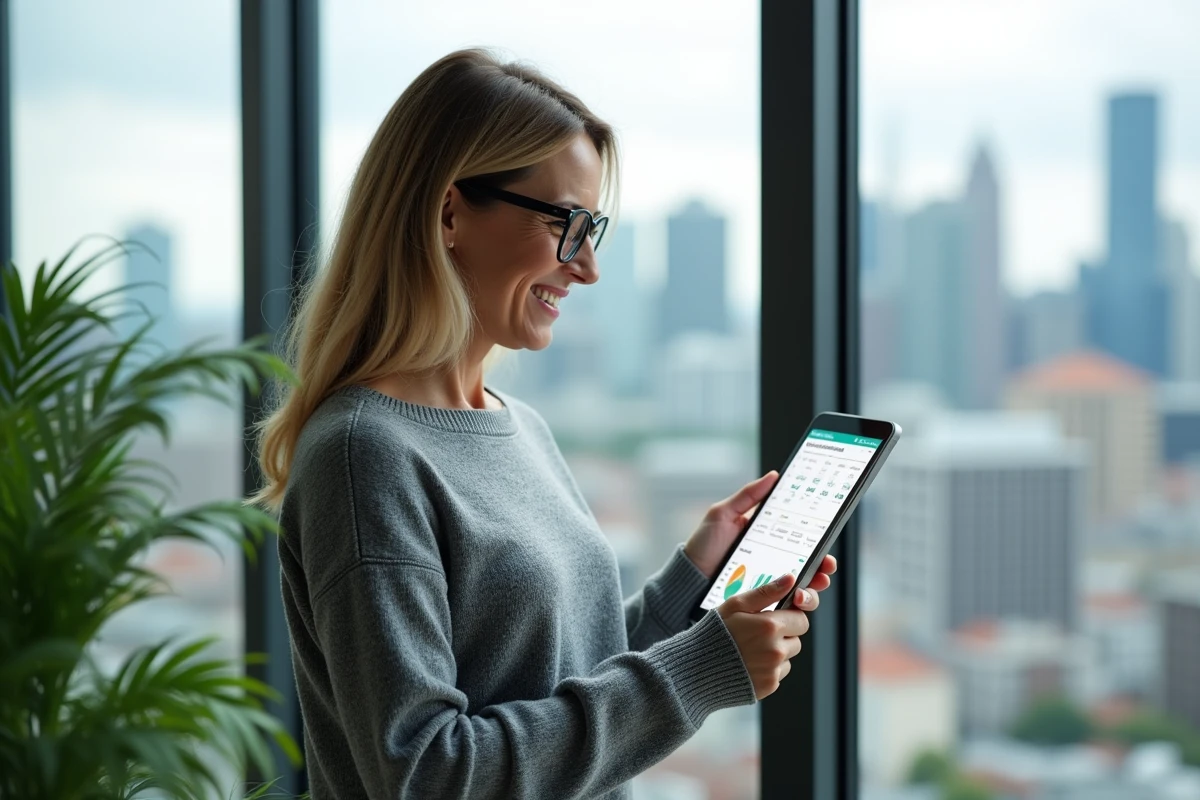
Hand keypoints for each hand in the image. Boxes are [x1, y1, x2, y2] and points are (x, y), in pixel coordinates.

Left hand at [684, 471, 838, 597]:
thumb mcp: (723, 514)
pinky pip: (783, 603)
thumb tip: (774, 476)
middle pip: (808, 564)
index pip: (800, 539)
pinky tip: (796, 599)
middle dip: (823, 566)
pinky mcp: (760, 601)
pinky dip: (795, 602)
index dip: (818, 541)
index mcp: (768, 538)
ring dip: (813, 587)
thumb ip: (747, 495)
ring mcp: (767, 582)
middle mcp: (772, 561)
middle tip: (826, 567)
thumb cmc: (704, 544)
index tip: (828, 541)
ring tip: (812, 585)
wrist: (687, 578)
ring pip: (801, 587)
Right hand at [718, 573, 815, 699]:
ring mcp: (773, 671)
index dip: (789, 617)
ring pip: (788, 658)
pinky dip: (768, 669)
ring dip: (776, 653)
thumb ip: (767, 592)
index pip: (801, 620)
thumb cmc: (714, 632)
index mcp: (770, 626)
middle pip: (797, 640)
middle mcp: (776, 650)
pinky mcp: (768, 686)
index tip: (775, 618)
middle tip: (759, 634)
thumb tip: (791, 579)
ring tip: (751, 650)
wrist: (695, 669)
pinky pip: (778, 674)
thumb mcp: (736, 605)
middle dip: (783, 636)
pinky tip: (748, 664)